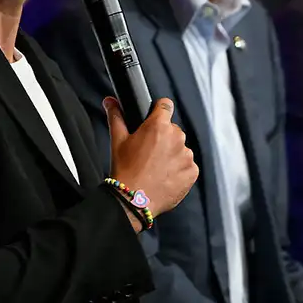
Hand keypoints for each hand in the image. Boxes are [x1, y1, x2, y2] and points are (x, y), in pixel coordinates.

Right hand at [105, 97, 197, 219]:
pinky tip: (164, 177)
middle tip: (149, 152)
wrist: (133, 200)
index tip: (156, 119)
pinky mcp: (192, 171)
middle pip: (173, 130)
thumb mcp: (117, 141)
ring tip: (156, 167)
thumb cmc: (125, 171)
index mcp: (159, 125)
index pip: (166, 106)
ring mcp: (186, 155)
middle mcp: (176, 137)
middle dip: (163, 138)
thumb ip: (116, 116)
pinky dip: (179, 170)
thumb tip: (110, 101)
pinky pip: (188, 165)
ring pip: (181, 148)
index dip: (159, 111)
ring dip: (172, 154)